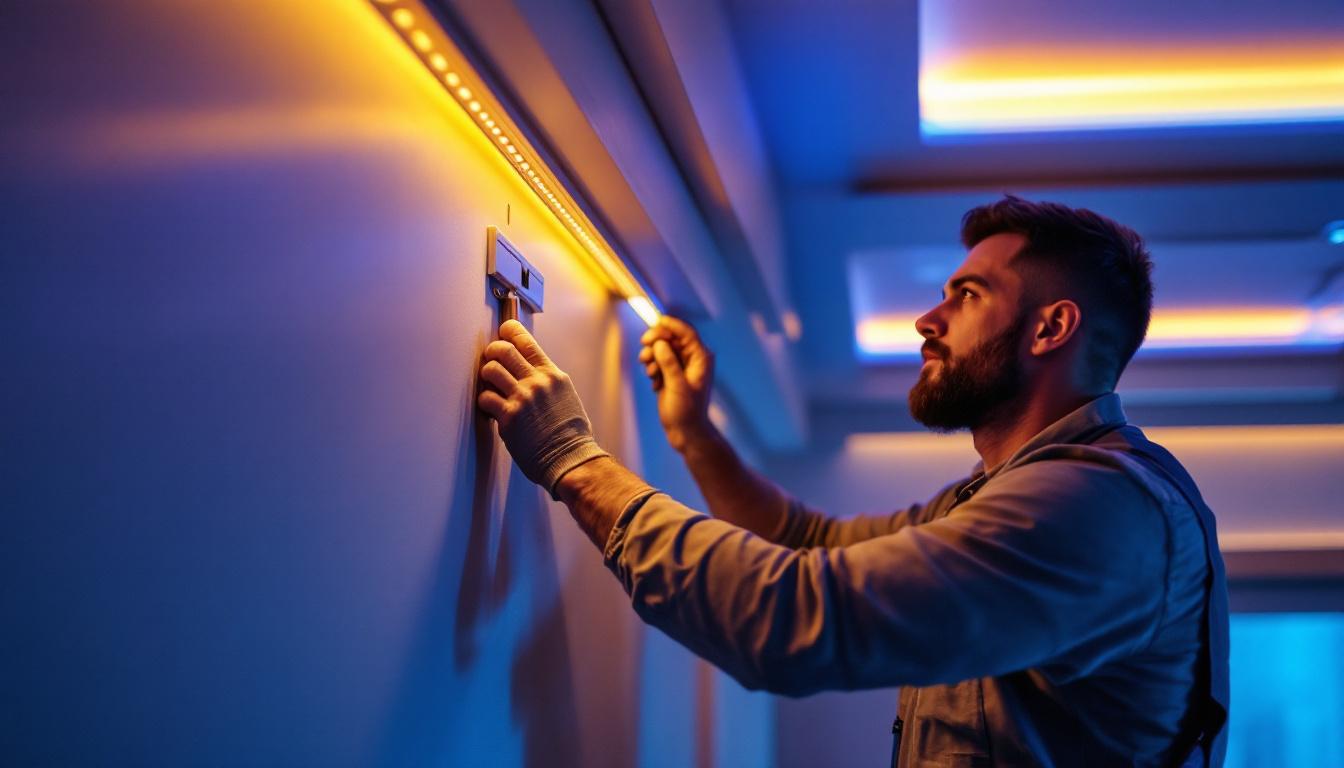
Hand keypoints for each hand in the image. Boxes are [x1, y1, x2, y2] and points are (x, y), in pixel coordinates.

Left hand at [478, 320, 608, 496]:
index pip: (526, 342)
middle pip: (504, 350)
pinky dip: (485, 401)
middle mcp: (537, 382)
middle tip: (491, 359)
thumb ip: (547, 381)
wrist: (570, 458)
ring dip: (486, 375)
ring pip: (491, 370)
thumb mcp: (566, 396)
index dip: (510, 331)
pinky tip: (491, 408)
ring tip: (491, 385)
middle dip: (492, 351)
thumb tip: (530, 371)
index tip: (503, 331)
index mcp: (552, 375)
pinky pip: (485, 398)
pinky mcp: (509, 417)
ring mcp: (522, 398)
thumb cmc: (570, 434)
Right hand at [638, 316, 714, 451]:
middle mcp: (692, 359)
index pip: (686, 333)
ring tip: (650, 372)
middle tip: (644, 347)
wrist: (686, 432)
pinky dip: (653, 368)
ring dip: (652, 357)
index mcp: (701, 358)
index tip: (655, 323)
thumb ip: (669, 363)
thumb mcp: (677, 386)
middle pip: (671, 337)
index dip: (671, 325)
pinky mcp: (671, 374)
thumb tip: (659, 343)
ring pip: (662, 349)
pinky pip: (658, 361)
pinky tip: (654, 384)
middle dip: (656, 341)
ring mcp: (681, 366)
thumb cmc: (687, 412)